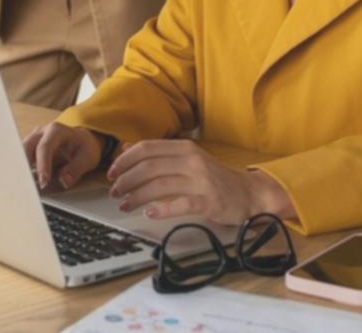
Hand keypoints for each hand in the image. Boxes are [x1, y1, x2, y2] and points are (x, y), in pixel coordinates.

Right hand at [22, 122, 103, 189]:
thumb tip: (64, 181)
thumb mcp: (88, 157)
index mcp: (56, 131)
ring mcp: (33, 140)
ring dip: (21, 169)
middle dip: (24, 166)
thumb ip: (76, 168)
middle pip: (26, 147)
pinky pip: (21, 158)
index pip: (44, 147)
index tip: (44, 182)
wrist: (82, 140)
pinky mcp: (29, 149)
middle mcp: (41, 132)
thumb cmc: (84, 147)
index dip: (43, 165)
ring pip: (20, 152)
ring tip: (24, 186)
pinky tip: (24, 183)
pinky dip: (21, 170)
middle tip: (27, 186)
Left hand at [107, 140, 292, 225]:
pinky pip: (180, 204)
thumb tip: (127, 148)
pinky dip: (161, 209)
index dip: (125, 160)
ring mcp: (201, 180)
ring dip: (137, 196)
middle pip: (149, 167)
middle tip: (114, 192)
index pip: (147, 148)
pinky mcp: (209, 201)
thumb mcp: (187, 159)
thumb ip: (159, 154)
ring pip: (159, 185)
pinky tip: (149, 213)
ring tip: (124, 205)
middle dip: (126, 180)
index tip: (112, 173)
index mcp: (185, 148)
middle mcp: (192, 160)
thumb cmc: (215, 178)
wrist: (249, 193)